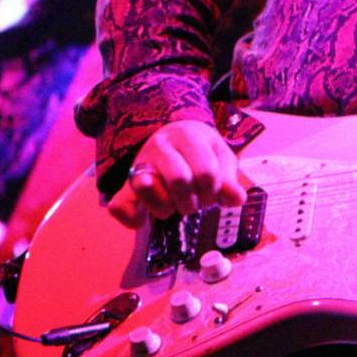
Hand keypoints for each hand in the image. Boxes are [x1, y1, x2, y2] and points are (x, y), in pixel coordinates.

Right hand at [104, 119, 244, 227]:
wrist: (172, 136)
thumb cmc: (200, 151)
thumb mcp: (220, 157)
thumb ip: (227, 178)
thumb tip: (237, 199)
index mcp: (188, 136)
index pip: (206, 172)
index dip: (213, 191)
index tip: (212, 194)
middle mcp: (160, 145)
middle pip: (179, 180)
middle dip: (192, 202)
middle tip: (195, 203)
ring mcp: (139, 163)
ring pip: (146, 188)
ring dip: (166, 209)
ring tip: (174, 206)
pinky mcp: (125, 184)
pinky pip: (119, 205)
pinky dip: (132, 219)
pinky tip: (143, 219)